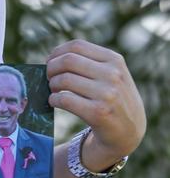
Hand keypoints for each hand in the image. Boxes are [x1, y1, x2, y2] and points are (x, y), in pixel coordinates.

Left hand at [47, 39, 145, 169]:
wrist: (129, 131)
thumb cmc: (113, 99)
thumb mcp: (113, 74)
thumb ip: (90, 62)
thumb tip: (52, 57)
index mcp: (114, 60)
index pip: (77, 46)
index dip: (57, 52)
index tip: (50, 61)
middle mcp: (113, 74)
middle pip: (68, 60)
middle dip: (51, 68)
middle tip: (48, 77)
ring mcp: (107, 94)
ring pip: (64, 79)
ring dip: (52, 85)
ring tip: (54, 90)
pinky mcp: (98, 113)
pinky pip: (64, 100)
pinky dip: (53, 100)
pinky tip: (55, 102)